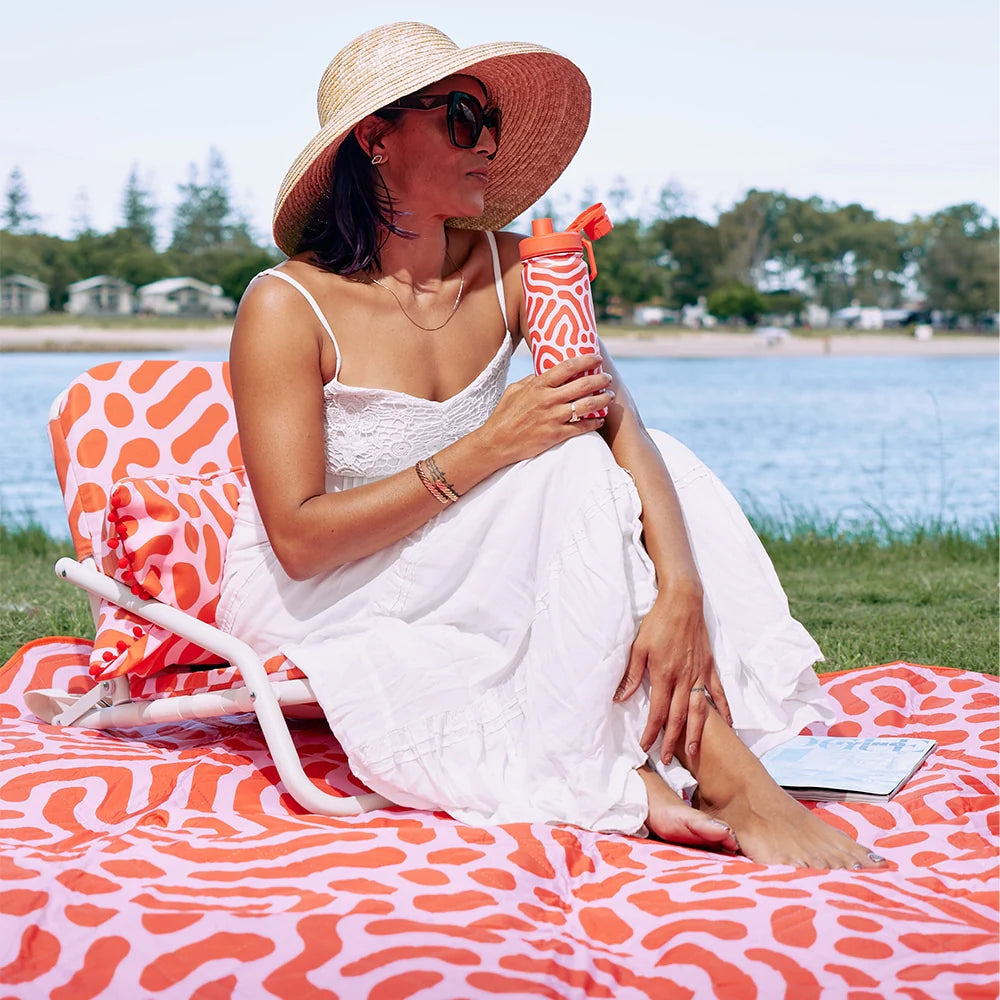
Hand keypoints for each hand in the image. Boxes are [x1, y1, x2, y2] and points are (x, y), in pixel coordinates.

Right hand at [478, 354, 614, 465]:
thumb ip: (531, 380)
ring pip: (586, 406)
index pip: (567, 367)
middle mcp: (547, 399)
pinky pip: (581, 427)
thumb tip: (545, 372)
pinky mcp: (555, 435)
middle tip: (607, 379)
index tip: (597, 359)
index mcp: (538, 385)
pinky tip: (600, 420)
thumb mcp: (514, 390)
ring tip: (609, 397)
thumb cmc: (503, 416)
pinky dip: (594, 423)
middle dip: (600, 380)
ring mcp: (552, 417)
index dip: (586, 360)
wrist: (496, 443)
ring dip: (602, 400)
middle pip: (582, 385)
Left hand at [614, 583, 732, 764]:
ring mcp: (699, 673)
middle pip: (678, 716)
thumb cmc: (658, 622)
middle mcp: (683, 678)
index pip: (656, 711)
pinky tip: (728, 724)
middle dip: (672, 740)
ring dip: (696, 733)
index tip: (645, 747)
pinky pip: (718, 692)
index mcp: (663, 674)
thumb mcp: (639, 647)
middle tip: (667, 760)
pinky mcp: (710, 666)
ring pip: (699, 710)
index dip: (650, 731)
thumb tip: (620, 698)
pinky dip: (723, 709)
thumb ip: (632, 675)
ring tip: (694, 752)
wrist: (682, 601)